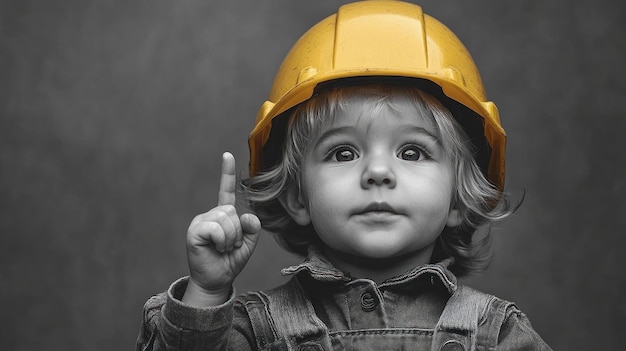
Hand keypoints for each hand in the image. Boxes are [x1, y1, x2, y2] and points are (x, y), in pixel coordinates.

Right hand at [182, 152, 260, 305]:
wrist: (217, 281)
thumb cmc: (230, 262)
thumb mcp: (248, 245)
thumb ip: (252, 229)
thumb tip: (247, 216)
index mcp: (223, 215)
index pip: (226, 190)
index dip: (227, 173)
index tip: (227, 154)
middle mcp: (211, 215)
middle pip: (231, 210)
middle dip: (237, 232)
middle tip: (229, 246)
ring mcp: (201, 221)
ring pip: (225, 219)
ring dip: (230, 238)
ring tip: (223, 248)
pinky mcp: (194, 231)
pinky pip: (215, 228)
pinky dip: (221, 240)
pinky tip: (216, 248)